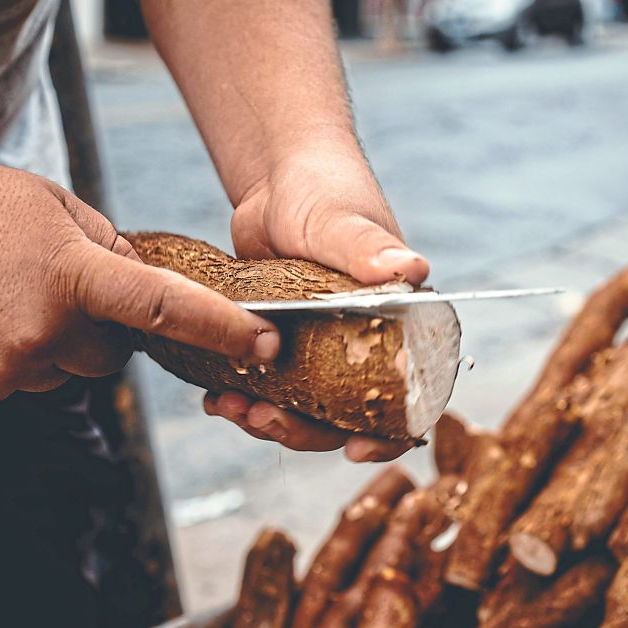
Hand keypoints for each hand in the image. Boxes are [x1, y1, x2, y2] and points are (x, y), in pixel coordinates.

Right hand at [0, 146, 278, 401]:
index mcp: (67, 271)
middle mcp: (41, 328)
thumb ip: (106, 244)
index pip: (163, 307)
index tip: (265, 343)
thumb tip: (144, 282)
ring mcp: (6, 366)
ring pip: (70, 369)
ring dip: (59, 341)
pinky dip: (21, 355)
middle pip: (115, 352)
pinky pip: (28, 380)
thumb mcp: (46, 202)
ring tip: (8, 294)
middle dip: (106, 327)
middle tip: (68, 288)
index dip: (221, 328)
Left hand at [204, 147, 429, 461]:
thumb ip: (369, 247)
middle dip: (303, 429)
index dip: (389, 433)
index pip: (412, 396)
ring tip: (226, 408)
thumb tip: (412, 269)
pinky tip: (215, 396)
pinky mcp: (286, 345)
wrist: (277, 176)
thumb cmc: (324, 189)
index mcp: (403, 325)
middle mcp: (369, 345)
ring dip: (267, 418)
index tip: (352, 450)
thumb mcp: (342, 221)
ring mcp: (324, 350)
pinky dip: (246, 397)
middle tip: (260, 419)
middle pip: (347, 415)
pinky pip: (271, 387)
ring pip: (304, 409)